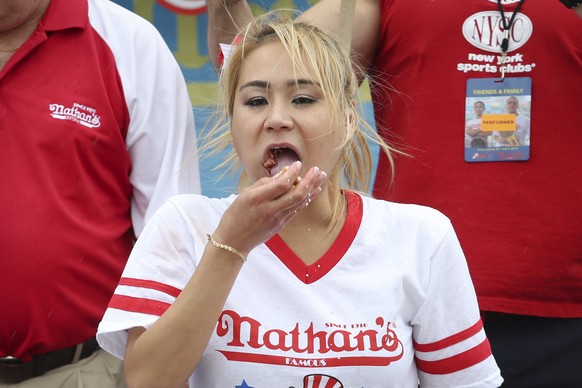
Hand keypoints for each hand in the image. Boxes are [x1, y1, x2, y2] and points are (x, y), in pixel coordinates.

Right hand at [212, 161, 326, 256]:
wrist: (233, 241)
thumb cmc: (236, 214)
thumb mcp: (244, 194)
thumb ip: (264, 183)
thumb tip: (283, 174)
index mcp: (257, 198)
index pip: (281, 184)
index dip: (293, 173)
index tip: (298, 164)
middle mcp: (269, 209)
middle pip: (296, 194)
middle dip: (309, 181)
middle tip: (317, 169)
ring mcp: (277, 219)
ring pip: (300, 203)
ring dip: (312, 188)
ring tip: (321, 176)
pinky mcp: (281, 225)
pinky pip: (297, 210)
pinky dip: (307, 199)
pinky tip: (314, 191)